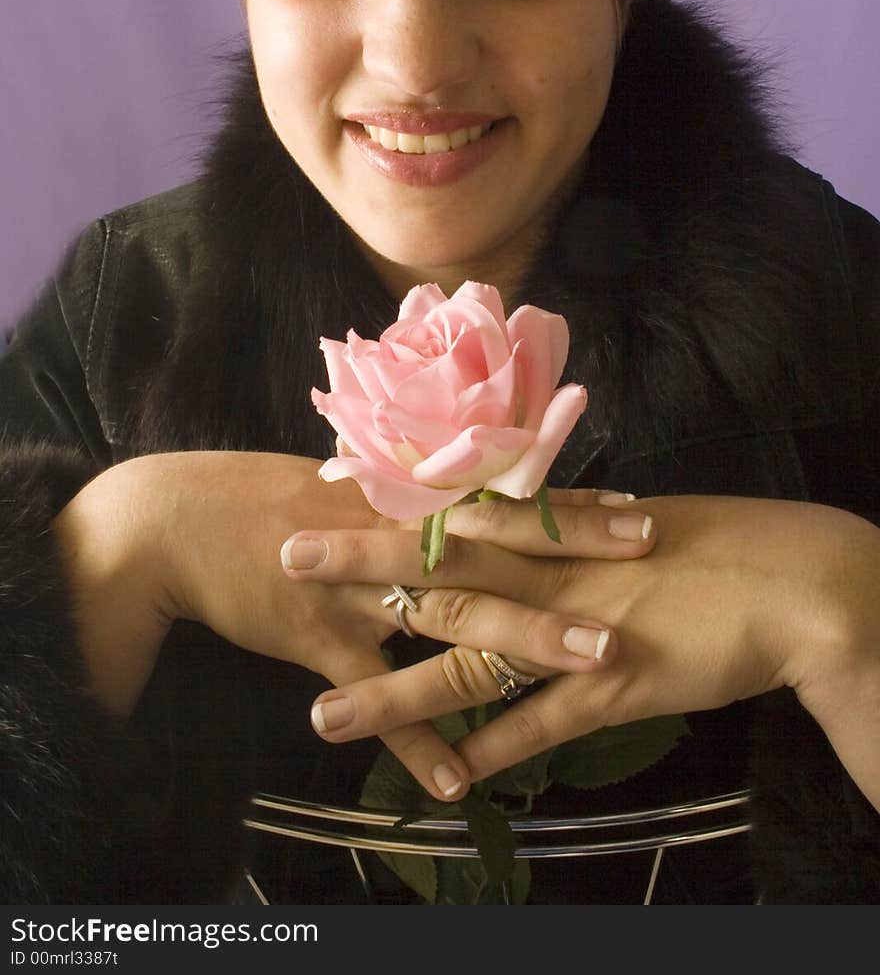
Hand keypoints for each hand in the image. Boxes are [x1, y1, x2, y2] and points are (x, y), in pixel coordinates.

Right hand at [56, 456, 652, 804]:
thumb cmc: (261, 496)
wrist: (180, 519)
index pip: (501, 498)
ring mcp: (362, 590)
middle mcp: (395, 538)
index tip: (636, 503)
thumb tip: (456, 497)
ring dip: (527, 639)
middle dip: (576, 553)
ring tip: (596, 662)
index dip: (569, 501)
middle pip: (501, 544)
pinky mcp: (319, 639)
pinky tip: (458, 781)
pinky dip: (417, 740)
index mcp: (403, 498)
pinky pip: (378, 697)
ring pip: (457, 615)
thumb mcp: (340, 485)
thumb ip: (402, 497)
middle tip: (650, 554)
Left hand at [281, 493, 879, 804]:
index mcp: (558, 528)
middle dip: (359, 570)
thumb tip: (523, 519)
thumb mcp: (630, 524)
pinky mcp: (614, 686)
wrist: (792, 581)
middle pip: (439, 573)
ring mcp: (577, 631)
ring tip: (326, 714)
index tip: (325, 494)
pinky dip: (494, 750)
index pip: (455, 515)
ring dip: (394, 691)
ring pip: (468, 660)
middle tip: (286, 562)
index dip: (388, 507)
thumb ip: (569, 527)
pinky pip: (541, 724)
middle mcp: (554, 574)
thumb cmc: (716, 543)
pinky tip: (448, 777)